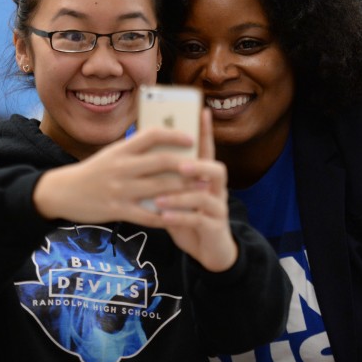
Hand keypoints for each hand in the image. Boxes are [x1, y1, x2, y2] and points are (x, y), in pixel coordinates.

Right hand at [33, 126, 197, 226]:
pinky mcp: (118, 210)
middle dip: (188, 166)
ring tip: (201, 189)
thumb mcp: (112, 154)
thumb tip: (167, 142)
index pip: (152, 135)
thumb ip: (136, 150)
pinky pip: (148, 215)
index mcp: (121, 150)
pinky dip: (166, 215)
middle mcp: (121, 167)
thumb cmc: (94, 171)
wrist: (62, 192)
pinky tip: (180, 215)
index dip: (174, 135)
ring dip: (184, 189)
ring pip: (160, 188)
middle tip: (206, 168)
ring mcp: (120, 189)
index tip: (192, 139)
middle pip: (162, 162)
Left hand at [154, 109, 237, 271]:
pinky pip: (198, 220)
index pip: (207, 149)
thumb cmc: (188, 217)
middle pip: (216, 169)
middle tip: (181, 165)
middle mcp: (216, 189)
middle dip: (198, 165)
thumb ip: (167, 179)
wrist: (209, 250)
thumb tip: (144, 156)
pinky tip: (164, 217)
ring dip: (181, 196)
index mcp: (205, 177)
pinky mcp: (214, 227)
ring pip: (204, 196)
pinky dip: (179, 217)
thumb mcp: (178, 196)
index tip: (202, 111)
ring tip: (159, 199)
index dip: (206, 131)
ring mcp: (217, 208)